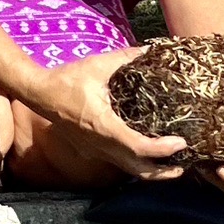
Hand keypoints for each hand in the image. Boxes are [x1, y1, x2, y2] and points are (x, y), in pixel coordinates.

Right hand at [27, 48, 188, 181]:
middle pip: (138, 171)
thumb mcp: (97, 65)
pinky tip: (147, 154)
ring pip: (129, 171)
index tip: (181, 143)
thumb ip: (126, 58)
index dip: (163, 149)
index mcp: (104, 126)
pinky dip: (137, 164)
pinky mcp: (92, 150)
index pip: (139, 147)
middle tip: (184, 166)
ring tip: (171, 165)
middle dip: (164, 173)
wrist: (38, 94)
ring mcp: (96, 150)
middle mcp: (101, 144)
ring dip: (152, 172)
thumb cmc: (66, 80)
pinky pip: (119, 163)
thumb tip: (151, 49)